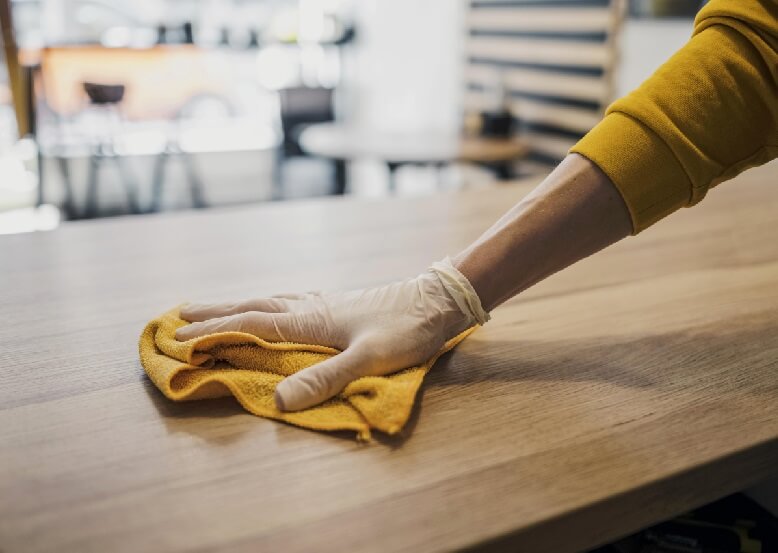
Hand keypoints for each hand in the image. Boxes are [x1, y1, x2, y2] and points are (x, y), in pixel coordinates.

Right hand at [175, 259, 488, 410]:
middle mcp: (310, 307)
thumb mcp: (368, 358)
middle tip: (178, 315)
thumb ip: (325, 378)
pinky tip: (272, 308)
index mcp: (311, 320)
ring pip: (268, 301)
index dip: (213, 333)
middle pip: (252, 306)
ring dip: (236, 305)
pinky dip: (266, 304)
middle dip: (214, 313)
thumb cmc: (407, 329)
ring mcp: (324, 303)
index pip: (250, 325)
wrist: (438, 300)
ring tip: (213, 308)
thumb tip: (279, 401)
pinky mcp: (337, 304)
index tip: (178, 339)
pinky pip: (288, 302)